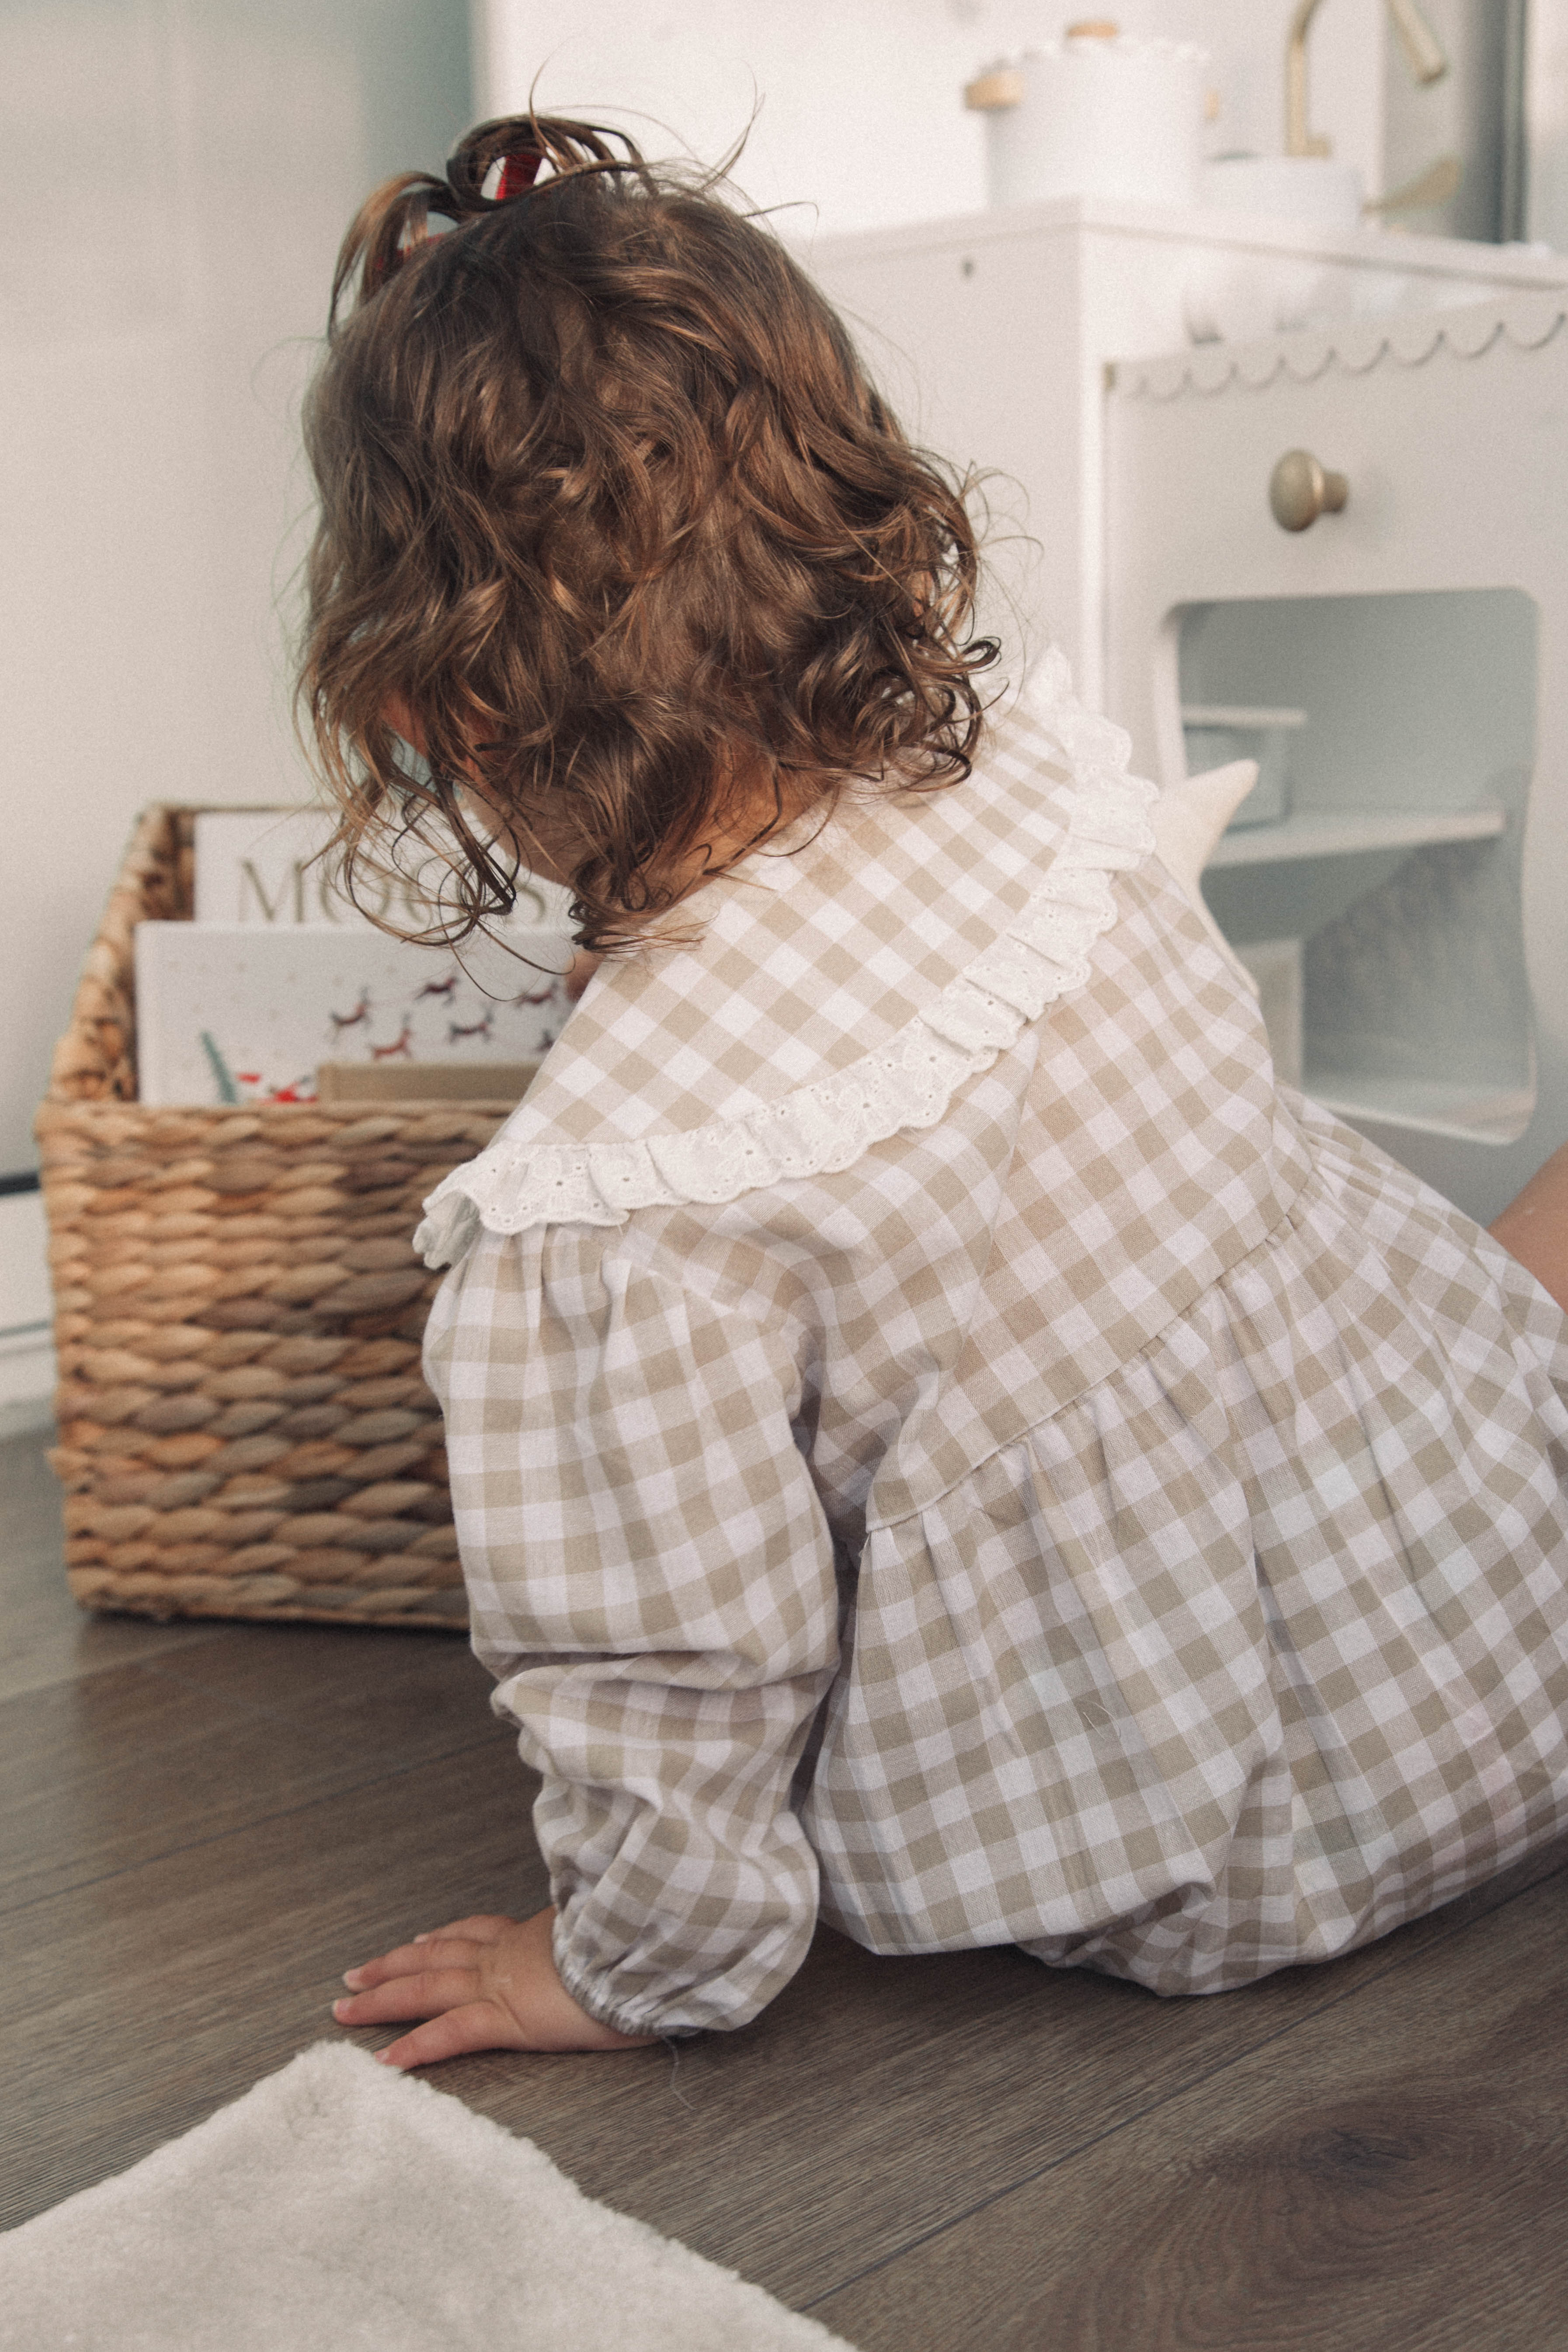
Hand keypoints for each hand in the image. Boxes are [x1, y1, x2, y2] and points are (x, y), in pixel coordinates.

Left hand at [332, 1906, 655, 2066]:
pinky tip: (383, 2061)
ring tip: (347, 2007)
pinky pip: (449, 2034)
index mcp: (533, 1935)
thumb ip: (599, 1943)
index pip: (477, 1932)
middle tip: (355, 1974)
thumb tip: (612, 1947)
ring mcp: (502, 1983)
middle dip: (391, 1964)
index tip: (420, 1940)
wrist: (645, 1949)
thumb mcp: (613, 1937)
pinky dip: (414, 2047)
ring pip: (427, 1986)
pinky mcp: (507, 2017)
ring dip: (382, 1996)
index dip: (442, 1937)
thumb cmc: (638, 1949)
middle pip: (435, 1955)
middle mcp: (508, 1953)